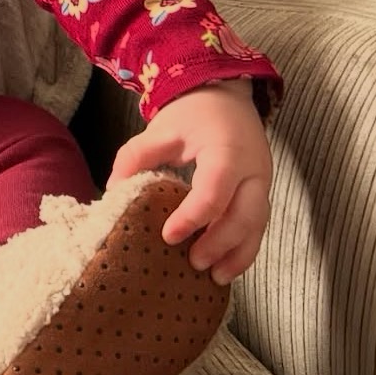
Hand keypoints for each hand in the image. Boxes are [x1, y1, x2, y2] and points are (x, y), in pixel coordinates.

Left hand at [107, 79, 271, 284]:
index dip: (192, 217)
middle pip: (245, 215)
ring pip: (258, 226)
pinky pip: (258, 226)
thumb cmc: (192, 114)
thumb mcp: (161, 128)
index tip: (168, 235)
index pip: (214, 191)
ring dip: (238, 254)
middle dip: (221, 244)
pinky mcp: (262, 193)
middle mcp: (253, 169)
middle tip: (192, 263)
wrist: (226, 97)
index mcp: (227, 150)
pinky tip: (225, 266)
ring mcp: (263, 182)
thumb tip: (112, 191)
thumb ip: (136, 156)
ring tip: (215, 278)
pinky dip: (244, 248)